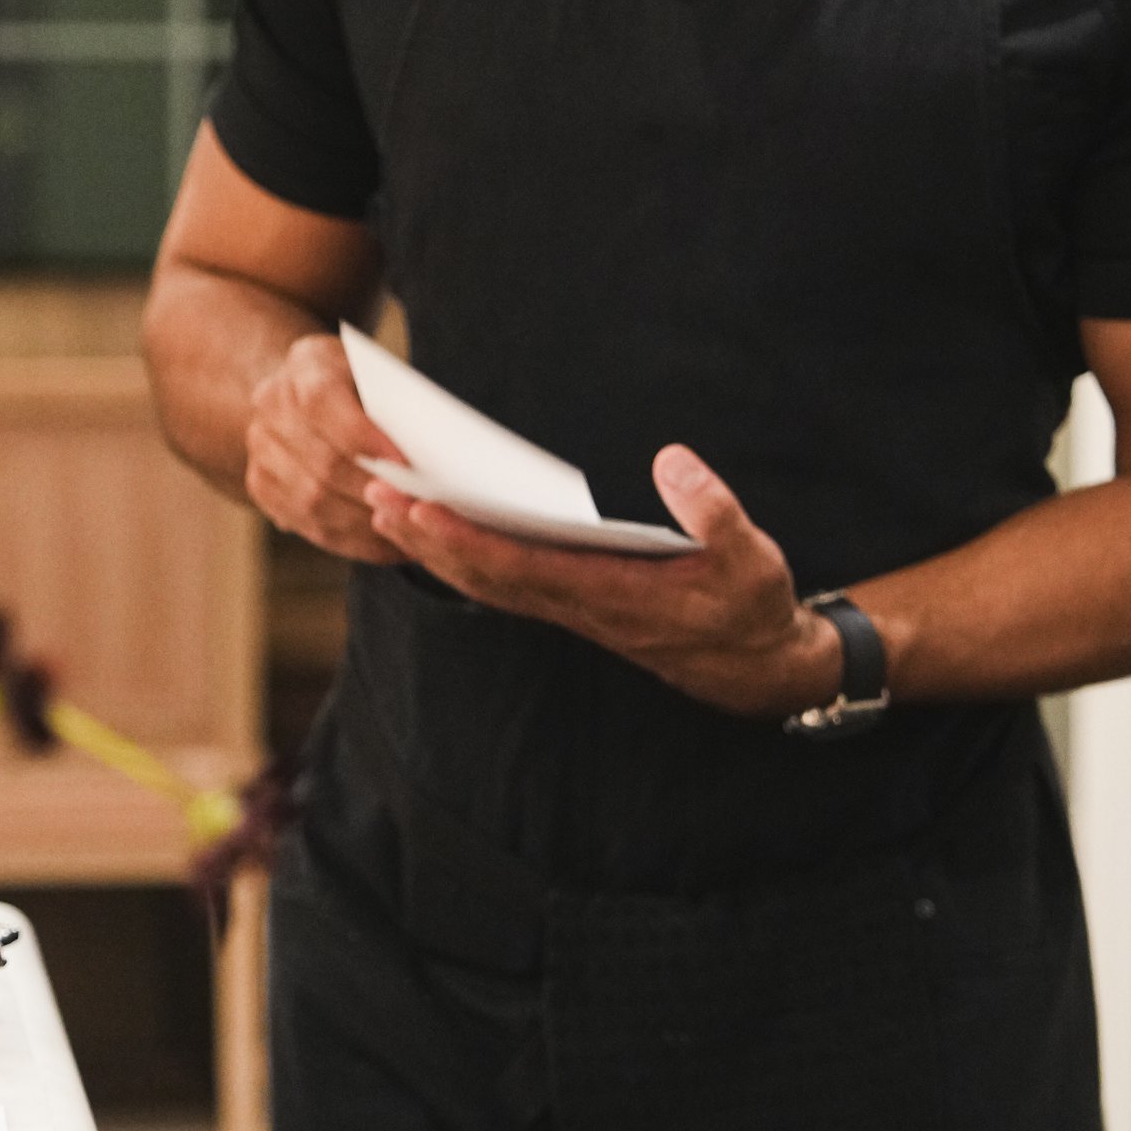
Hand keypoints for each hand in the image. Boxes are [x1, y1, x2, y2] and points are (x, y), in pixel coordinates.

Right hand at [244, 329, 409, 565]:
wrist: (306, 391)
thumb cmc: (363, 384)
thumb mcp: (381, 376)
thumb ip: (396, 406)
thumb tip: (428, 452)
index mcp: (305, 364)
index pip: (323, 402)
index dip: (363, 436)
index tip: (406, 465)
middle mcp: (271, 404)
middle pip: (322, 461)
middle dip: (374, 493)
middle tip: (417, 514)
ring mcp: (260, 448)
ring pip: (312, 500)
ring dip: (365, 525)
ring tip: (408, 537)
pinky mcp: (260, 485)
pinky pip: (306, 523)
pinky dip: (350, 541)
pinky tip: (385, 546)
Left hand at [364, 441, 846, 719]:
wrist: (756, 668)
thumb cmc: (749, 608)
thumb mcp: (753, 560)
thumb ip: (714, 512)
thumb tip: (672, 462)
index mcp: (610, 594)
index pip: (521, 567)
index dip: (466, 541)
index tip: (421, 510)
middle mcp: (578, 607)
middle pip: (484, 577)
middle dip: (427, 541)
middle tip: (374, 497)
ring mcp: (572, 610)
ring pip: (486, 584)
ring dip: (434, 551)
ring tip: (386, 509)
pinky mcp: (574, 605)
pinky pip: (504, 583)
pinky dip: (463, 559)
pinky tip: (438, 533)